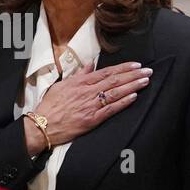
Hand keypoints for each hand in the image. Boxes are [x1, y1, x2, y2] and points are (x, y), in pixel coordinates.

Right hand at [24, 61, 149, 153]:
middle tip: (147, 70)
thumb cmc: (50, 106)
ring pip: (115, 93)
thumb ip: (79, 75)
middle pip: (114, 80)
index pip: (106, 72)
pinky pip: (110, 109)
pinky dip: (123, 102)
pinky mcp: (92, 119)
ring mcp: (90, 105)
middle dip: (133, 75)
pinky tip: (134, 97)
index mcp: (80, 82)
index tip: (136, 64)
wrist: (42, 125)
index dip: (123, 68)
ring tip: (145, 80)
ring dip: (132, 86)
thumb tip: (90, 64)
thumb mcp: (62, 85)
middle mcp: (87, 92)